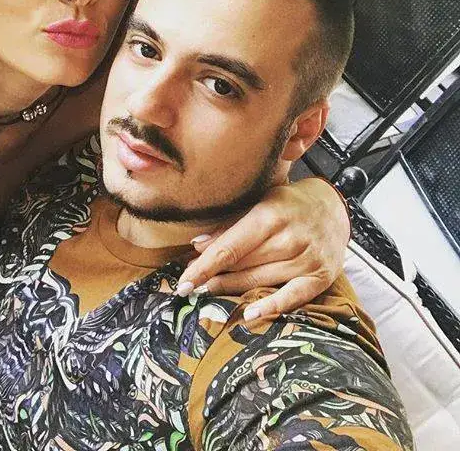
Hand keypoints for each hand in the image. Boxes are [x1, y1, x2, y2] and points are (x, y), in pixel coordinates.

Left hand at [176, 177, 348, 320]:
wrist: (333, 208)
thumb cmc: (289, 205)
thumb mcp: (259, 203)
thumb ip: (230, 225)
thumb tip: (197, 245)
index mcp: (269, 215)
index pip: (229, 247)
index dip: (204, 267)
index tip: (184, 282)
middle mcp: (289, 238)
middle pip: (242, 265)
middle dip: (213, 276)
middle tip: (192, 285)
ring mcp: (306, 259)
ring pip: (260, 280)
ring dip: (232, 288)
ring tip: (210, 292)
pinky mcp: (320, 276)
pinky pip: (293, 296)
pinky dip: (272, 306)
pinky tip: (250, 314)